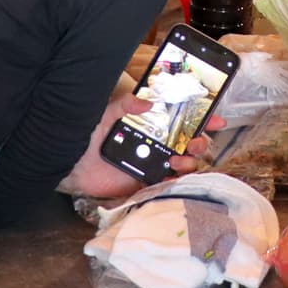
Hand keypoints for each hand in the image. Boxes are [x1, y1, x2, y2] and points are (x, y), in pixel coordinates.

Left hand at [56, 93, 224, 200]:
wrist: (71, 164)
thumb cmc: (87, 137)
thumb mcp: (107, 114)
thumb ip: (125, 105)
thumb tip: (147, 102)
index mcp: (153, 126)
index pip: (184, 122)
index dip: (204, 120)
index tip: (216, 119)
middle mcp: (158, 145)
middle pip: (191, 145)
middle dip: (200, 143)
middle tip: (194, 142)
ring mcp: (154, 165)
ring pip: (186, 165)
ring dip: (189, 162)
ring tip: (175, 160)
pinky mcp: (146, 183)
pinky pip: (169, 185)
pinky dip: (176, 182)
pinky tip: (170, 177)